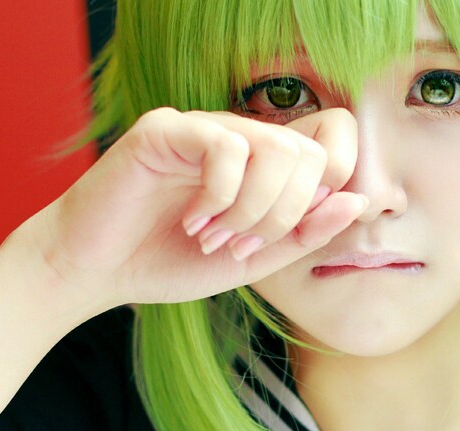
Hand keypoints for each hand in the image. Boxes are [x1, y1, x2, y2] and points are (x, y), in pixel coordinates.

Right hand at [33, 106, 367, 308]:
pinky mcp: (167, 130)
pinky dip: (220, 197)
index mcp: (264, 167)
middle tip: (238, 244)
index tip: (279, 237)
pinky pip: (227, 148)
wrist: (100, 271)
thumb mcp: (253, 259)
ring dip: (251, 211)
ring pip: (275, 148)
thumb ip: (305, 233)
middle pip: (311, 153)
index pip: (332, 148)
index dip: (325, 194)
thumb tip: (359, 200)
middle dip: (283, 215)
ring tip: (211, 237)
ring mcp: (204, 129)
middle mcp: (240, 138)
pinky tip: (192, 219)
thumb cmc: (172, 262)